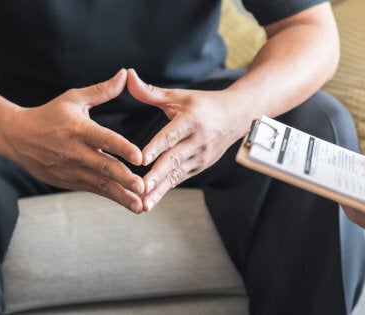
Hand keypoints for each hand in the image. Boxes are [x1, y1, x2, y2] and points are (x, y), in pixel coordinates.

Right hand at [1, 69, 145, 212]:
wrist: (16, 138)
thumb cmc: (50, 115)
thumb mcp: (74, 99)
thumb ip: (102, 90)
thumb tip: (124, 74)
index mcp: (78, 129)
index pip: (103, 138)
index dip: (121, 147)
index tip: (139, 156)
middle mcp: (75, 152)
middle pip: (103, 166)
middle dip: (124, 178)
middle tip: (143, 186)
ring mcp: (72, 170)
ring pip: (101, 184)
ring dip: (122, 196)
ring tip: (141, 205)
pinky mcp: (70, 182)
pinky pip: (94, 190)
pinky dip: (112, 197)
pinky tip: (130, 204)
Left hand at [126, 69, 249, 210]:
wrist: (236, 117)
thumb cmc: (203, 104)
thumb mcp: (179, 95)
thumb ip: (150, 91)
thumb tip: (127, 75)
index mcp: (191, 121)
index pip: (171, 135)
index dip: (157, 147)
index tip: (142, 159)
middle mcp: (198, 141)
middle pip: (174, 160)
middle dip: (157, 175)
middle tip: (141, 188)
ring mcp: (200, 157)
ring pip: (176, 175)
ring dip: (159, 190)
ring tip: (143, 204)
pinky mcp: (199, 167)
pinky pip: (179, 179)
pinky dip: (164, 190)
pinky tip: (149, 201)